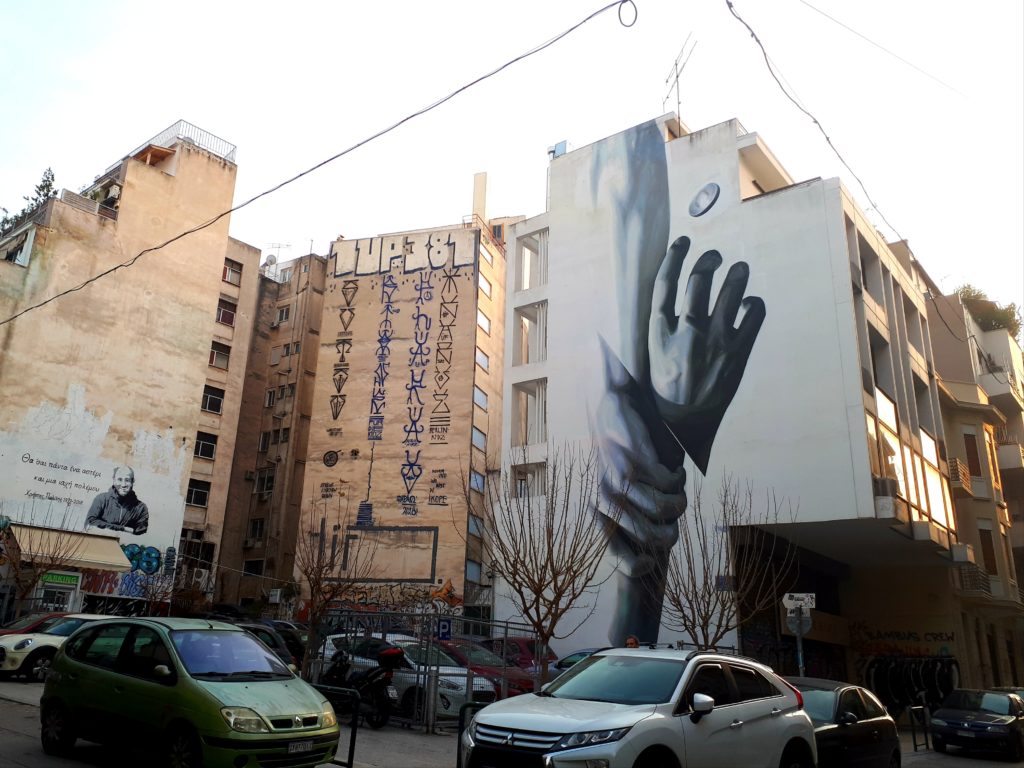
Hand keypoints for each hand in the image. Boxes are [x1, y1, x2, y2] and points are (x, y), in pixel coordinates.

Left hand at [594, 338, 686, 553]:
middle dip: (671, 532)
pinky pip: (670, 484)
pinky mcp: (634, 461)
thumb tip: (650, 563)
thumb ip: (632, 527)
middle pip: (654, 537)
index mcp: (600, 514)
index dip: (639, 567)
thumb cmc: (622, 464)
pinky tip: (674, 472)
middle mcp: (605, 500)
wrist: (611, 415)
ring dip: (678, 502)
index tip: (651, 563)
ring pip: (665, 510)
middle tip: (672, 511)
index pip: (621, 558)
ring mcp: (619, 481)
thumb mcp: (622, 499)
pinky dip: (678, 480)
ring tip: (675, 490)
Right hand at [647, 236, 764, 471]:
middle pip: (698, 278)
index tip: (684, 242)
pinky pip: (753, 314)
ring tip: (739, 269)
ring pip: (730, 289)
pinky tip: (750, 303)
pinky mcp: (737, 352)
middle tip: (714, 256)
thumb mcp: (650, 356)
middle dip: (709, 260)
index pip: (664, 281)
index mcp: (658, 331)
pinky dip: (754, 303)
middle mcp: (686, 331)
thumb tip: (663, 297)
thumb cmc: (664, 390)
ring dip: (737, 273)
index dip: (675, 256)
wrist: (683, 426)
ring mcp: (714, 341)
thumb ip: (659, 326)